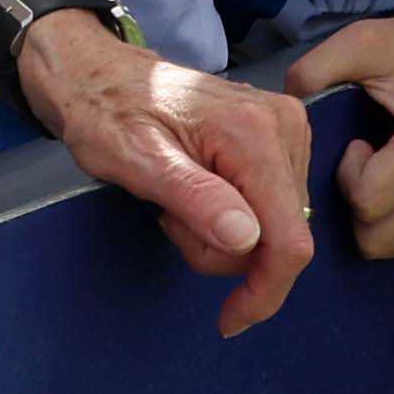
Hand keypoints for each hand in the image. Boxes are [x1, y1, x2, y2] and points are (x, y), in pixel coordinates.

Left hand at [17, 20, 312, 339]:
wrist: (104, 74)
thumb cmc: (109, 115)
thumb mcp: (137, 162)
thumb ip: (195, 198)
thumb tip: (248, 239)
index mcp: (254, 132)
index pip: (290, 239)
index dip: (265, 292)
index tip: (229, 320)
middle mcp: (284, 124)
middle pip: (282, 236)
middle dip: (227, 253)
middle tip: (172, 222)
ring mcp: (287, 126)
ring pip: (278, 225)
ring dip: (227, 236)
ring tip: (179, 203)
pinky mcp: (280, 133)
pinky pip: (273, 203)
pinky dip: (235, 216)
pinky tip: (199, 193)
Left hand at [285, 0, 393, 260]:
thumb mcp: (366, 40)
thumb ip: (317, 67)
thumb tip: (283, 102)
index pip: (366, 203)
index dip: (348, 174)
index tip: (358, 142)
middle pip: (378, 239)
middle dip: (360, 203)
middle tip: (372, 159)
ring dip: (382, 217)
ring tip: (392, 167)